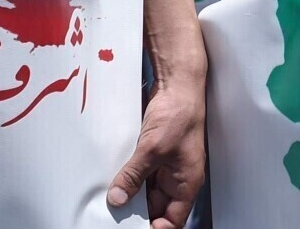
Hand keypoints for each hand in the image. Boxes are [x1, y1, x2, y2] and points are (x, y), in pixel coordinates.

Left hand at [109, 55, 205, 228]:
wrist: (177, 85)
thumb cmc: (179, 115)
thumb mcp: (153, 150)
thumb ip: (134, 176)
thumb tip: (118, 198)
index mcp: (187, 183)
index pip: (172, 220)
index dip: (155, 227)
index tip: (132, 228)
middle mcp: (178, 178)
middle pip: (156, 208)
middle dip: (136, 212)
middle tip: (115, 214)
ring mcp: (166, 167)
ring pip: (145, 192)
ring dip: (130, 194)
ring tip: (112, 197)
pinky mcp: (155, 155)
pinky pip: (140, 175)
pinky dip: (127, 179)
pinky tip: (113, 180)